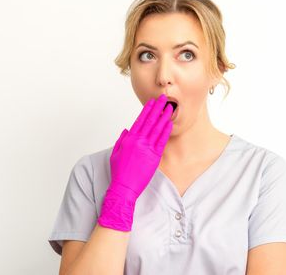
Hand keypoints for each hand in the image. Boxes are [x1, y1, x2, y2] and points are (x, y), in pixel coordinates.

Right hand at [97, 94, 173, 230]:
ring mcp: (147, 148)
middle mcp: (138, 141)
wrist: (124, 187)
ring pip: (157, 128)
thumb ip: (121, 140)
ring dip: (164, 116)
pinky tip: (169, 123)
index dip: (147, 110)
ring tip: (169, 108)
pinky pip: (162, 141)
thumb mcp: (115, 153)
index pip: (139, 120)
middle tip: (164, 98)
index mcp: (129, 139)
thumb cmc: (119, 172)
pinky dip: (166, 131)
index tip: (152, 102)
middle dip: (157, 108)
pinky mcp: (154, 156)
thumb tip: (127, 130)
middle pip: (150, 121)